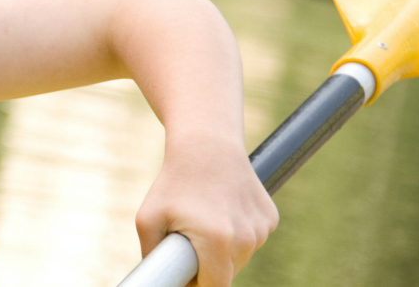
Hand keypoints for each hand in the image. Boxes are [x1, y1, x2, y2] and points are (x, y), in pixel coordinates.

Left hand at [134, 134, 276, 286]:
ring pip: (240, 257)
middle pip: (227, 273)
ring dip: (223, 249)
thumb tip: (157, 281)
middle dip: (207, 266)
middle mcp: (246, 239)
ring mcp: (262, 229)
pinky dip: (238, 232)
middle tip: (188, 240)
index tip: (185, 274)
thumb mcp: (148, 219)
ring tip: (205, 220)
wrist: (206, 145)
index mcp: (218, 243)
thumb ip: (150, 257)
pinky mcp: (270, 218)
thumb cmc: (173, 183)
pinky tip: (223, 209)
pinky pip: (251, 239)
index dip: (197, 285)